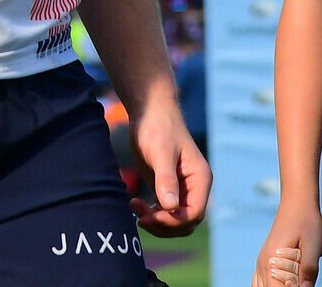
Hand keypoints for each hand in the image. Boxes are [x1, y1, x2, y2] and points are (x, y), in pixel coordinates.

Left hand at [128, 104, 211, 236]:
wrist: (148, 110)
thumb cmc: (157, 127)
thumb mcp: (161, 152)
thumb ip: (166, 179)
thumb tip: (170, 207)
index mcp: (200, 179)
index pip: (194, 213)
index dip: (174, 221)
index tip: (151, 216)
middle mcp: (194, 187)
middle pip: (186, 222)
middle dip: (163, 224)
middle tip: (139, 216)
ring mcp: (182, 189)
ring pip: (175, 220)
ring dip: (156, 221)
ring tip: (134, 207)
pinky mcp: (168, 187)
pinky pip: (164, 212)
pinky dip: (151, 214)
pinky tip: (135, 204)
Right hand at [252, 206, 321, 286]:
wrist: (296, 203)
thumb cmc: (306, 222)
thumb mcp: (313, 246)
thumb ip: (308, 269)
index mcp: (272, 260)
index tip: (301, 285)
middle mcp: (263, 262)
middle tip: (297, 282)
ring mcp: (261, 261)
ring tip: (290, 282)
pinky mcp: (264, 259)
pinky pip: (258, 281)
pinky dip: (267, 286)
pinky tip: (280, 283)